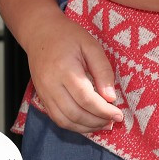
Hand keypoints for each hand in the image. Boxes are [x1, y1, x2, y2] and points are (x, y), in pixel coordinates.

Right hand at [23, 13, 121, 133]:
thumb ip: (102, 70)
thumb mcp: (90, 45)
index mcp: (65, 69)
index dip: (104, 111)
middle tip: (113, 121)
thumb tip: (111, 97)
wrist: (39, 32)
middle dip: (97, 122)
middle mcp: (51, 84)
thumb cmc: (68, 36)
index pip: (86, 99)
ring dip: (85, 128)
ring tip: (102, 124)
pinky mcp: (41, 97)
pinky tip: (87, 122)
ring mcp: (44, 92)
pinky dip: (73, 125)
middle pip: (75, 113)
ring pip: (64, 121)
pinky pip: (56, 118)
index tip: (119, 114)